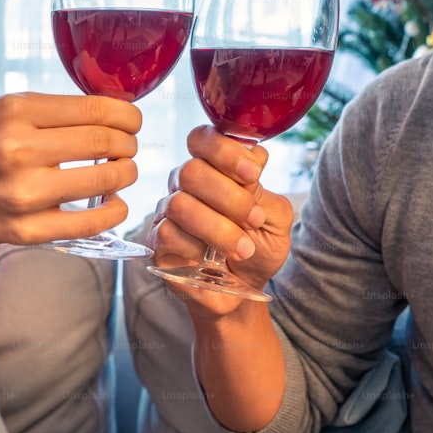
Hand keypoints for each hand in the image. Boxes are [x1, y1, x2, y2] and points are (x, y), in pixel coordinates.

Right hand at [0, 92, 140, 245]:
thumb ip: (52, 111)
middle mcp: (19, 150)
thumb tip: (113, 112)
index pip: (96, 109)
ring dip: (126, 174)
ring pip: (106, 180)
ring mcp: (24, 194)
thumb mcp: (1, 112)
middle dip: (129, 144)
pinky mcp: (27, 230)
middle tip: (127, 147)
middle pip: (106, 142)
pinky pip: (91, 222)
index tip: (132, 121)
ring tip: (121, 172)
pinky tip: (115, 203)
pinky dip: (115, 211)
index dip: (128, 115)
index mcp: (15, 112)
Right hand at [149, 125, 293, 316]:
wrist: (243, 293)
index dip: (224, 151)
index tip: (252, 173)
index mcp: (214, 169)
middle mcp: (186, 185)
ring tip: (243, 249)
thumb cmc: (258, 249)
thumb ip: (263, 191)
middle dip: (229, 197)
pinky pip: (168, 233)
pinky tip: (210, 259)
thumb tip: (255, 155)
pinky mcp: (157, 241)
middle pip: (192, 171)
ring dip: (219, 229)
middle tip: (254, 220)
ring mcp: (168, 211)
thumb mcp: (275, 220)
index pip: (203, 139)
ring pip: (181, 204)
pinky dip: (196, 247)